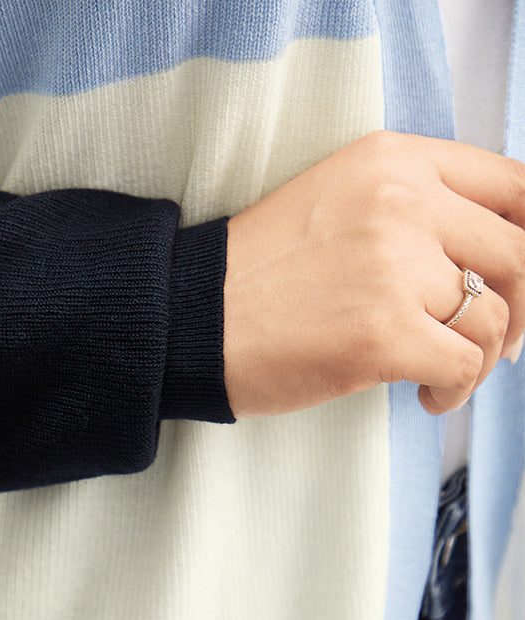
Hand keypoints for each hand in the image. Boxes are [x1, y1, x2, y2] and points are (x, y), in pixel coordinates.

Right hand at [223, 130, 524, 416]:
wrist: (189, 318)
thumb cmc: (257, 273)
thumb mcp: (338, 201)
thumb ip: (412, 209)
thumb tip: (486, 262)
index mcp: (393, 161)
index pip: (513, 186)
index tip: (516, 280)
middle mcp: (401, 202)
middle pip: (517, 254)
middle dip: (519, 307)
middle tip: (500, 341)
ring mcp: (393, 267)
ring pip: (495, 317)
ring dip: (483, 358)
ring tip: (443, 375)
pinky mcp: (383, 333)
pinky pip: (466, 365)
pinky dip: (457, 389)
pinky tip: (427, 397)